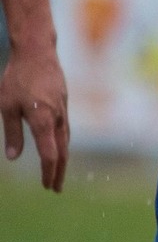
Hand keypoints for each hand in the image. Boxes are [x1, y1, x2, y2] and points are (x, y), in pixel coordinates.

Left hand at [0, 42, 67, 190]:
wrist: (38, 52)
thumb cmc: (18, 78)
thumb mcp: (7, 106)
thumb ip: (13, 133)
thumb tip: (13, 157)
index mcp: (43, 121)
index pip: (50, 154)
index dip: (48, 172)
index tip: (47, 186)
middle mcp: (58, 119)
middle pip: (62, 152)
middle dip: (58, 172)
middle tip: (55, 189)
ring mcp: (63, 112)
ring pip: (65, 142)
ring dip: (62, 160)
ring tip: (57, 172)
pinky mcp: (63, 106)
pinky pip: (65, 131)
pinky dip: (62, 145)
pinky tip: (58, 147)